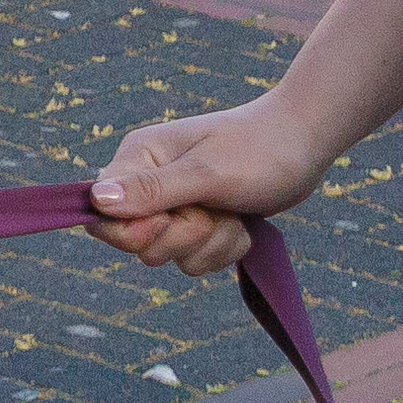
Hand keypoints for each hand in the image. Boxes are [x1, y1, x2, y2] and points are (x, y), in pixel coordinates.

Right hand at [87, 97, 328, 274]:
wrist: (304, 143)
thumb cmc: (259, 149)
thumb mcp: (207, 173)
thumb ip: (153, 190)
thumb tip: (97, 200)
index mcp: (138, 159)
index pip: (102, 215)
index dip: (132, 232)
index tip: (168, 220)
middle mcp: (149, 183)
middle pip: (140, 244)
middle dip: (185, 237)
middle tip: (212, 209)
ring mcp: (175, 205)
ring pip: (173, 256)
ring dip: (211, 243)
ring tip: (232, 211)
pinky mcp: (200, 222)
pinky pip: (198, 259)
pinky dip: (225, 247)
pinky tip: (241, 221)